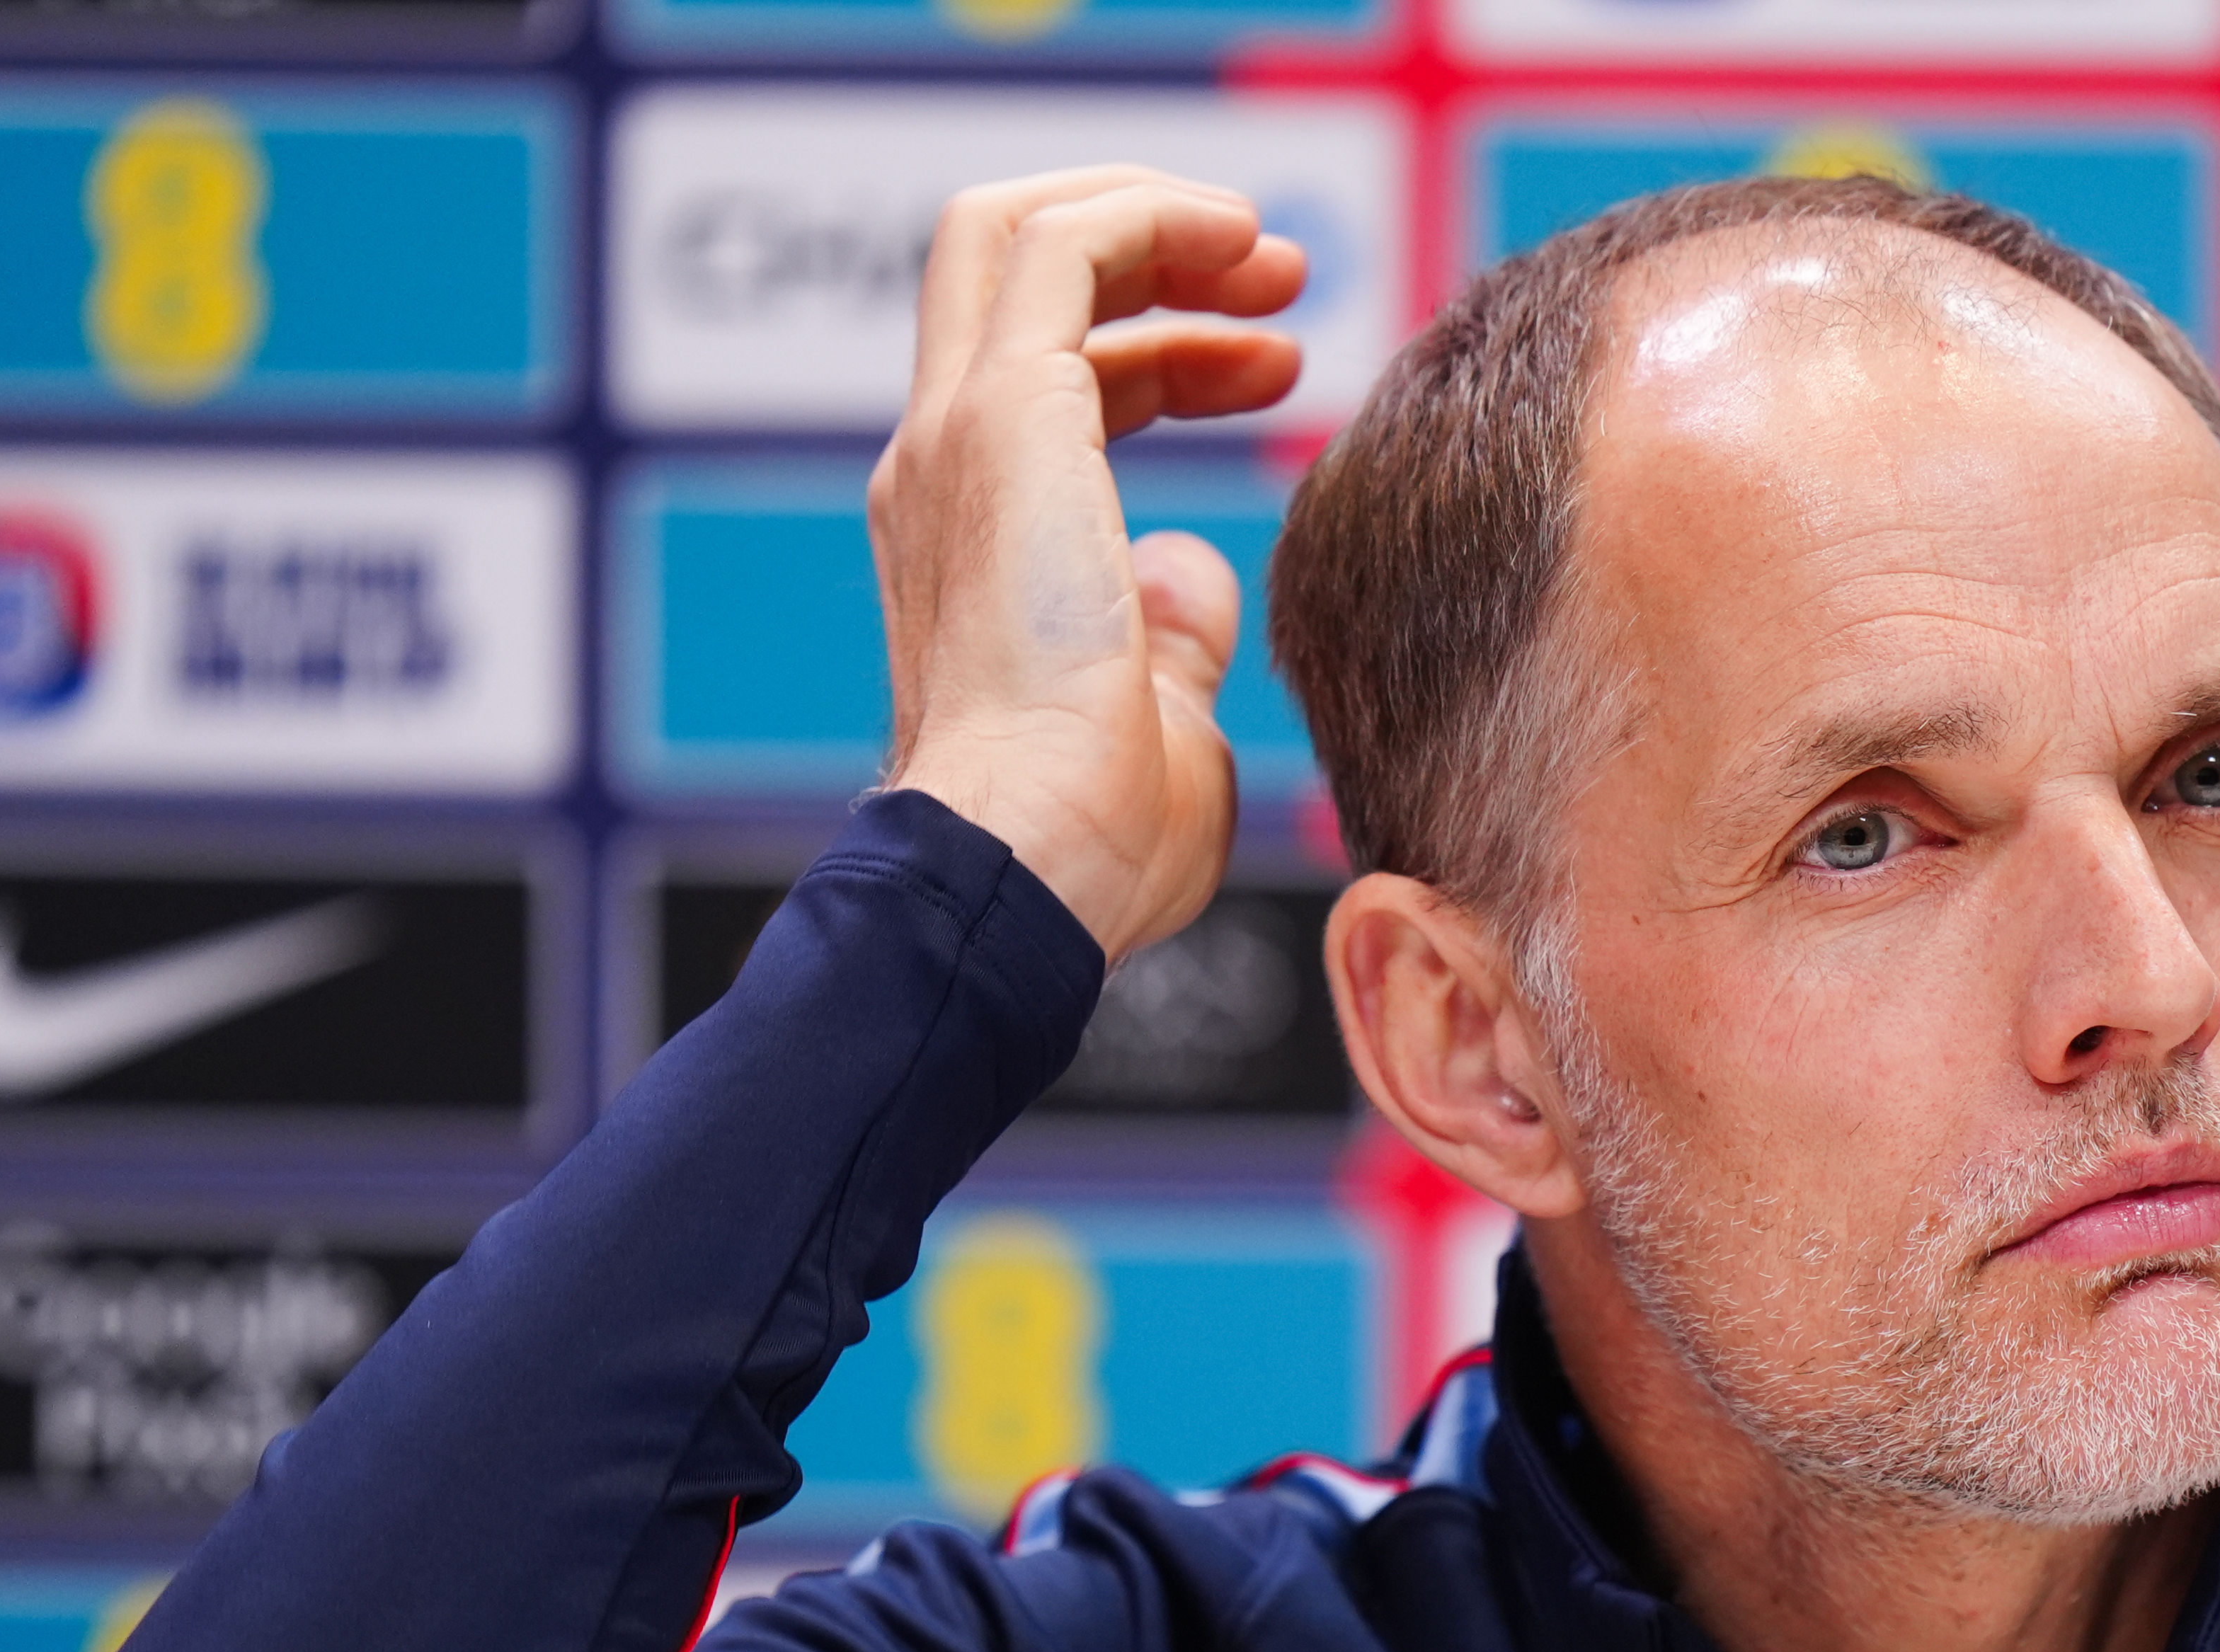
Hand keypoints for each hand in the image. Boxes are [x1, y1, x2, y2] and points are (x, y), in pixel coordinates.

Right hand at [872, 167, 1306, 960]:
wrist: (1026, 865)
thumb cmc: (1093, 847)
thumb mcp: (1162, 727)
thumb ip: (1172, 640)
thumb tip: (1192, 576)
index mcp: (972, 540)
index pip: (1051, 384)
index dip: (1166, 351)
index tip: (1274, 369)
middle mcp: (942, 471)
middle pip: (1008, 274)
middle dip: (1151, 246)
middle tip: (1277, 276)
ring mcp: (959, 439)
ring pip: (1023, 234)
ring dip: (1162, 223)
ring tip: (1276, 259)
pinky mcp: (1006, 417)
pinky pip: (1065, 249)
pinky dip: (1152, 219)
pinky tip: (1242, 244)